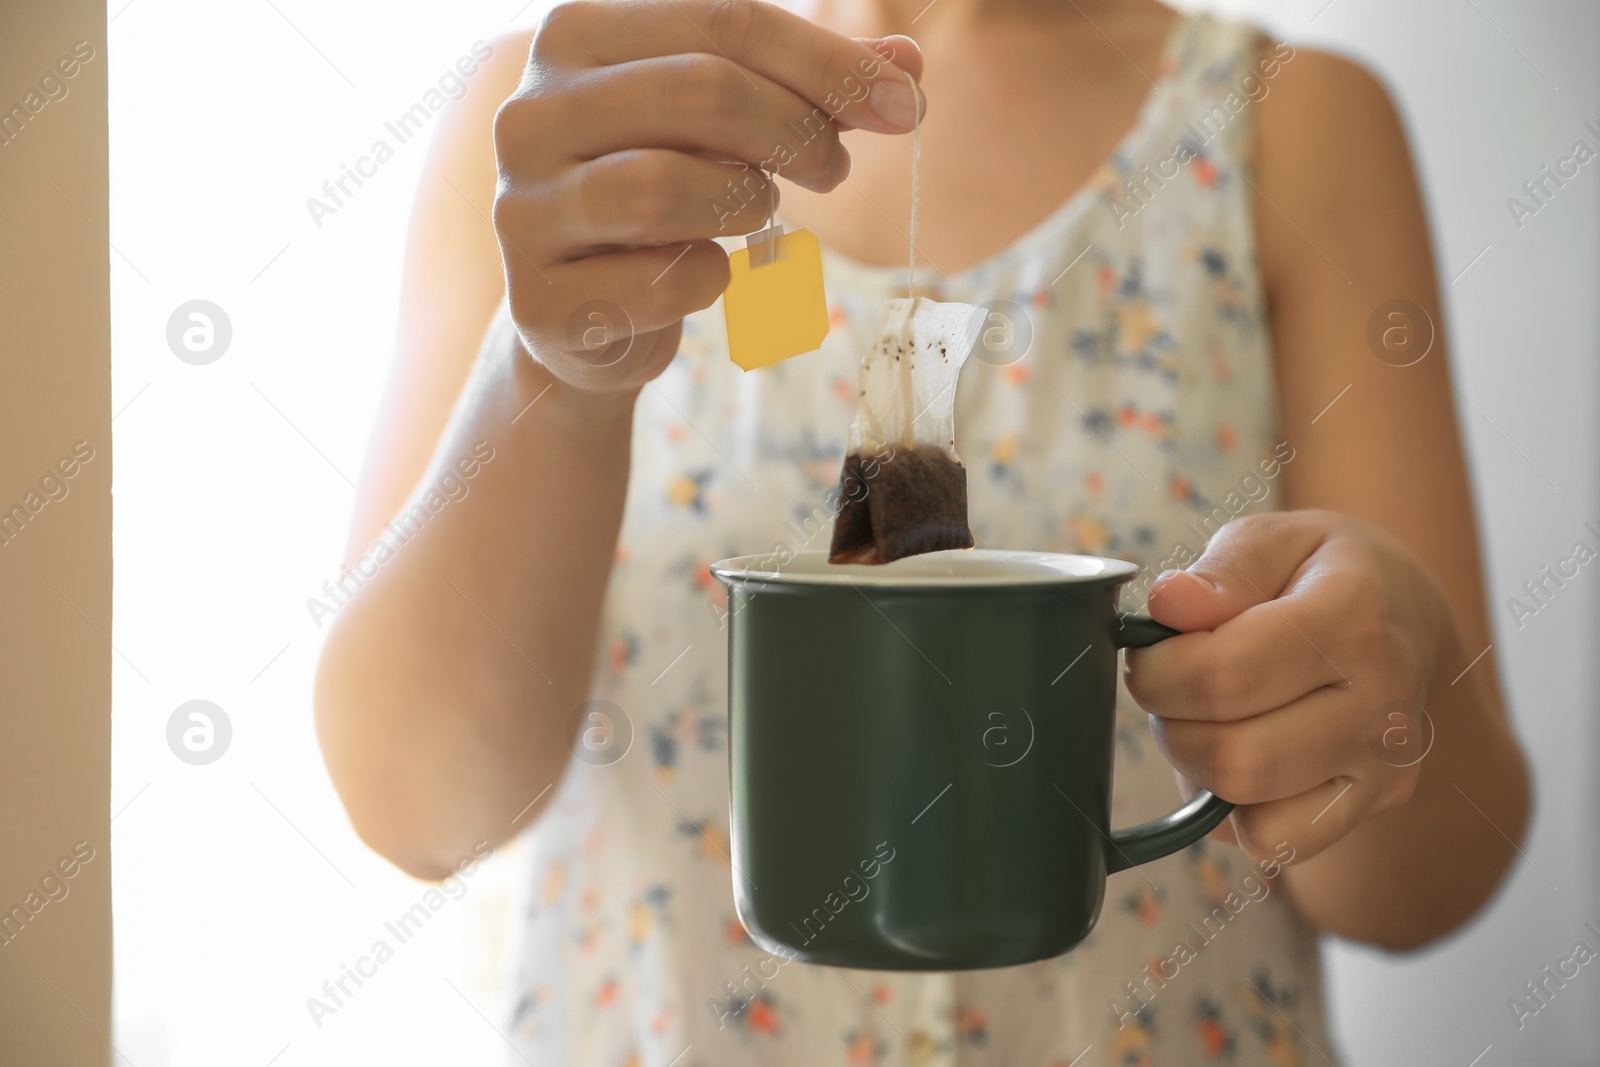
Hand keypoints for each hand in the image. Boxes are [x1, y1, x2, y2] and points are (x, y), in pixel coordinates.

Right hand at [491, 0, 923, 393]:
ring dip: (743, 202)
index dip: (828, 64)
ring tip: (755, 211)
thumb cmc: (666, 195)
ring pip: (663, 187)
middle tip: (835, 168)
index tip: (907, 106)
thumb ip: (811, 88)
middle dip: (795, 129)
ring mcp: (521, 210)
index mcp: (575, 37)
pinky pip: (658, 283)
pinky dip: (707, 280)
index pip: (722, 22)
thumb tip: (907, 64)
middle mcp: (530, 113)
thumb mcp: (731, 125)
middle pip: (699, 92)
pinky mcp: (538, 300)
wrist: (586, 316)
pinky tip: (703, 273)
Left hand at [1125, 509, 1451, 865]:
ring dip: (1198, 768)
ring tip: (1203, 718)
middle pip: (1236, 758)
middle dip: (1171, 725)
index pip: (1227, 675)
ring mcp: (1386, 764)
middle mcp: (1382, 702)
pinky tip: (1238, 753)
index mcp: (1355, 618)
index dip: (1159, 672)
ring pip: (1253, 810)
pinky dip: (1233, 809)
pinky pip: (1277, 841)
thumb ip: (1223, 571)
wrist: (1408, 614)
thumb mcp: (1277, 537)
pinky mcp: (1376, 802)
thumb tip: (1169, 605)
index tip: (1150, 653)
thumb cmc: (1323, 571)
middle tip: (1170, 689)